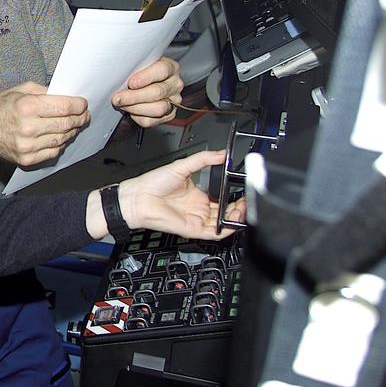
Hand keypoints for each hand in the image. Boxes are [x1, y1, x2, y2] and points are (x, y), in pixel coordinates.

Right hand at [0, 82, 89, 166]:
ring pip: (62, 139)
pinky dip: (60, 144)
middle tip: (84, 115)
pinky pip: (53, 152)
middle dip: (80, 118)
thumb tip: (65, 95)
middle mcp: (28, 127)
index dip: (79, 106)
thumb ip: (43, 91)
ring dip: (72, 131)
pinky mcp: (27, 159)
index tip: (83, 104)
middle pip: (66, 124)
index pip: (64, 107)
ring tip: (74, 125)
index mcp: (27, 107)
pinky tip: (61, 137)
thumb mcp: (19, 90)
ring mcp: (28, 146)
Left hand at [113, 57, 182, 127]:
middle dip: (134, 96)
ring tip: (122, 104)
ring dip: (135, 108)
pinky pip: (152, 120)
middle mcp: (175, 84)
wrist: (144, 84)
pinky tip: (130, 110)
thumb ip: (134, 67)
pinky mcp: (169, 115)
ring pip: (157, 109)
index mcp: (170, 67)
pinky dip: (138, 117)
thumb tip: (119, 74)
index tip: (131, 83)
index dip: (145, 77)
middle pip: (158, 92)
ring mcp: (174, 100)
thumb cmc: (140, 73)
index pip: (162, 70)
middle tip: (118, 98)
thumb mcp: (139, 64)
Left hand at [115, 150, 244, 239]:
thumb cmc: (152, 183)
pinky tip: (233, 221)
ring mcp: (197, 219)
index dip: (234, 197)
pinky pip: (214, 233)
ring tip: (243, 208)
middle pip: (226, 212)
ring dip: (236, 217)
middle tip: (247, 200)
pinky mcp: (193, 229)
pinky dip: (226, 229)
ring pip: (223, 223)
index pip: (222, 199)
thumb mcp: (183, 166)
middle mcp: (199, 208)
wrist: (137, 197)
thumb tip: (221, 153)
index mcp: (198, 195)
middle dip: (239, 207)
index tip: (244, 190)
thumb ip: (204, 159)